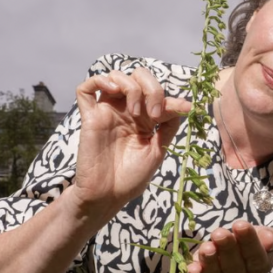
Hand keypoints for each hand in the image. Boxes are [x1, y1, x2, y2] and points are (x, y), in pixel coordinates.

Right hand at [73, 68, 190, 215]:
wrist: (107, 197)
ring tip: (135, 112)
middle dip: (151, 88)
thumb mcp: (157, 151)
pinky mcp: (89, 117)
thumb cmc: (131, 178)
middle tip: (154, 114)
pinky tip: (113, 90)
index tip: (185, 108)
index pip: (157, 95)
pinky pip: (86, 88)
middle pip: (137, 77)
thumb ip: (167, 128)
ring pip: (115, 76)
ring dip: (131, 87)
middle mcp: (125, 111)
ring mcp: (107, 112)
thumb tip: (183, 106)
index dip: (171, 98)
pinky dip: (99, 80)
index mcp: (143, 119)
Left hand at [186, 221, 272, 272]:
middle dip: (227, 248)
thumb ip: (268, 237)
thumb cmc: (248, 246)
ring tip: (207, 247)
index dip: (249, 241)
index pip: (255, 255)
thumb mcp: (262, 238)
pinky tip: (191, 268)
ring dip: (210, 260)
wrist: (234, 268)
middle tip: (220, 234)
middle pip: (234, 266)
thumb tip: (269, 239)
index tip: (240, 224)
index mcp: (259, 266)